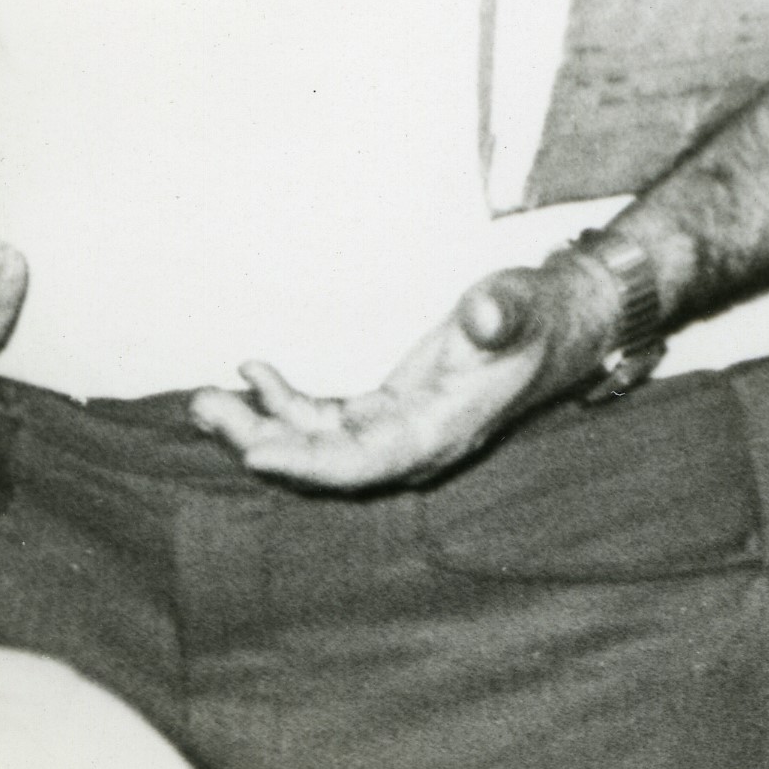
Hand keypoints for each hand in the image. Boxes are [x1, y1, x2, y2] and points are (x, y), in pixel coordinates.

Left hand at [189, 253, 615, 492]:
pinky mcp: (390, 413)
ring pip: (318, 446)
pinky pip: (327, 423)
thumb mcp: (520, 304)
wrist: (562, 321)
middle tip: (206, 409)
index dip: (307, 462)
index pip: (365, 463)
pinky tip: (257, 374)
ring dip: (262, 425)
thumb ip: (500, 312)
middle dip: (263, 442)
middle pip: (327, 463)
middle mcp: (416, 444)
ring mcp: (400, 432)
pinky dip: (287, 404)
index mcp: (443, 429)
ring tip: (207, 399)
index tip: (253, 450)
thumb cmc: (540, 314)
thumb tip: (482, 314)